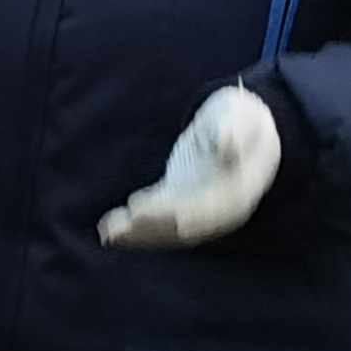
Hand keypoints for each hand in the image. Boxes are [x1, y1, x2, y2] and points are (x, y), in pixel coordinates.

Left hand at [99, 85, 281, 251]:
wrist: (240, 127)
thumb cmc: (240, 117)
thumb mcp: (242, 116)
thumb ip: (236, 129)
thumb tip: (228, 144)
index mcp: (240, 191)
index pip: (216, 210)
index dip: (194, 215)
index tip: (174, 218)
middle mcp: (221, 210)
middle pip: (187, 226)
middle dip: (157, 226)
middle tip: (128, 223)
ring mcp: (199, 210)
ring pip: (169, 230)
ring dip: (140, 234)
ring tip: (110, 232)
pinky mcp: (178, 205)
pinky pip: (156, 222)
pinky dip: (135, 228)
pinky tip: (109, 230)